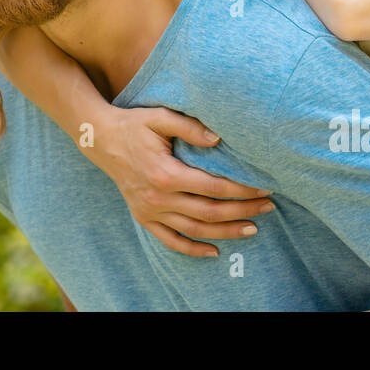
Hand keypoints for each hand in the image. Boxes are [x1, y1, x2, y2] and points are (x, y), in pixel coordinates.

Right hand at [88, 105, 274, 256]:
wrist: (100, 139)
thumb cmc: (134, 125)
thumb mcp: (160, 117)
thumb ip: (190, 127)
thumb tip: (219, 138)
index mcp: (166, 173)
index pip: (213, 187)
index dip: (241, 190)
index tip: (264, 188)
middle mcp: (158, 198)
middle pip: (209, 212)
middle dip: (242, 211)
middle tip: (268, 207)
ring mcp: (149, 211)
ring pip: (194, 230)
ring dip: (225, 232)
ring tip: (252, 229)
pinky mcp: (143, 217)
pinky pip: (170, 240)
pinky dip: (192, 249)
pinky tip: (214, 252)